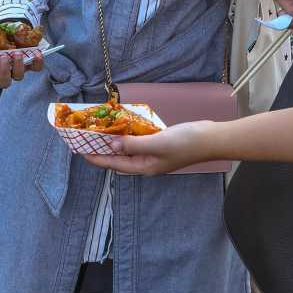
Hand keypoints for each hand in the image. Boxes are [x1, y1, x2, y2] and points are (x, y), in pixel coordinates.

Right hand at [0, 48, 44, 89]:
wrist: (8, 28)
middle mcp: (5, 72)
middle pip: (5, 82)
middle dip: (4, 71)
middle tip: (3, 57)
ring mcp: (18, 68)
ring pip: (19, 76)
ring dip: (18, 66)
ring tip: (17, 53)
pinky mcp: (31, 62)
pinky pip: (37, 67)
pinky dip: (38, 62)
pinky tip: (36, 53)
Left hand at [81, 121, 214, 175]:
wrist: (211, 138)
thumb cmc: (186, 143)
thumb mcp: (157, 143)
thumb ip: (133, 144)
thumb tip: (111, 144)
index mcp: (145, 167)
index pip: (114, 164)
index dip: (96, 158)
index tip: (80, 151)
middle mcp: (146, 163)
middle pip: (118, 157)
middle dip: (102, 150)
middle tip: (86, 139)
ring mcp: (154, 154)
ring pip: (128, 148)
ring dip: (114, 141)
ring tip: (99, 131)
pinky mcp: (160, 144)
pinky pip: (138, 140)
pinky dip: (129, 134)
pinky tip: (122, 125)